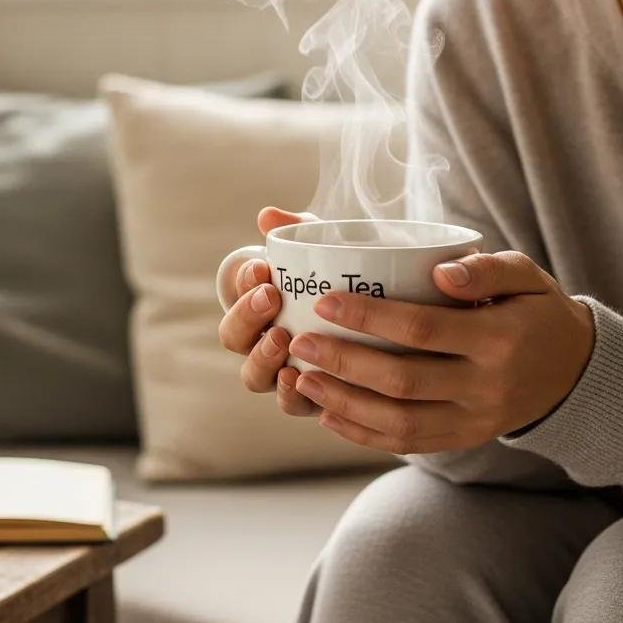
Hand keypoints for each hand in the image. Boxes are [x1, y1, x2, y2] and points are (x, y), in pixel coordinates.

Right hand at [217, 206, 322, 417]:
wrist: (387, 319)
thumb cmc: (342, 279)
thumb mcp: (325, 250)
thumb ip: (298, 231)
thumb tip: (267, 216)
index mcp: (259, 309)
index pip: (236, 299)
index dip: (242, 286)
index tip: (262, 269)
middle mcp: (263, 343)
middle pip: (234, 340)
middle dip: (246, 317)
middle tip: (270, 298)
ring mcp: (283, 374)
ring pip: (255, 376)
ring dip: (261, 358)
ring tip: (282, 339)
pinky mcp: (313, 400)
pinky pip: (292, 405)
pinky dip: (291, 395)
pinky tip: (302, 379)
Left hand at [288, 250, 595, 453]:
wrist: (575, 370)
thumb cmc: (535, 309)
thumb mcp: (524, 275)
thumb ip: (485, 268)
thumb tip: (439, 271)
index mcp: (497, 338)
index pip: (422, 328)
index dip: (370, 317)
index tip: (324, 301)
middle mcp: (485, 387)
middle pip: (402, 381)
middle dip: (344, 363)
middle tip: (301, 343)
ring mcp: (474, 420)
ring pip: (400, 422)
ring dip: (344, 403)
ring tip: (301, 379)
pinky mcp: (464, 438)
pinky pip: (409, 444)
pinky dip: (363, 434)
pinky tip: (327, 413)